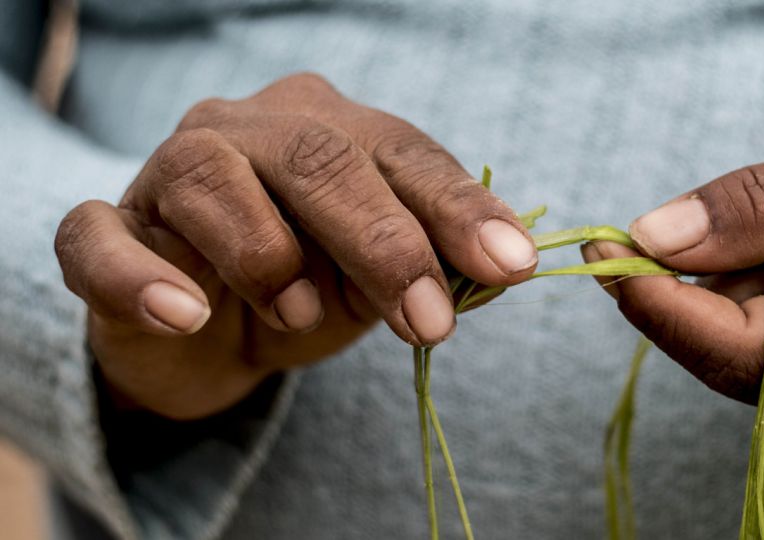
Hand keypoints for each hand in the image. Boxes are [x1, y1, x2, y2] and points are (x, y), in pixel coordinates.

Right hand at [55, 73, 538, 419]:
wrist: (205, 340)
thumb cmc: (304, 293)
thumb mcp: (376, 285)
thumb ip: (429, 265)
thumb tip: (503, 268)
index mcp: (328, 128)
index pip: (403, 153)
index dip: (458, 208)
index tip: (511, 265)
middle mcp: (246, 131)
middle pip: (318, 158)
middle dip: (383, 243)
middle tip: (430, 323)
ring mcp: (166, 174)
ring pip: (210, 179)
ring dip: (268, 257)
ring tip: (299, 317)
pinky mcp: (104, 234)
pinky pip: (101, 241)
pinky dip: (143, 278)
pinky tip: (187, 314)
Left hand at [584, 94, 763, 442]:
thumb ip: (756, 212)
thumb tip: (650, 237)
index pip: (741, 355)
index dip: (661, 305)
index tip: (600, 251)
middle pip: (738, 357)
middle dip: (705, 283)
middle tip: (694, 216)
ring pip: (751, 350)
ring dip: (739, 282)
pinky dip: (762, 290)